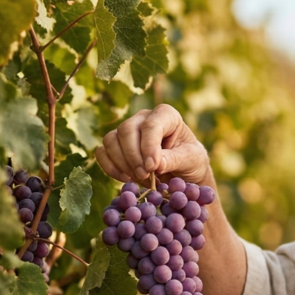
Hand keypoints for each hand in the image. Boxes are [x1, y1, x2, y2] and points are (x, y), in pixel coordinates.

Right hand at [95, 104, 210, 185]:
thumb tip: (154, 164)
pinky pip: (102, 152)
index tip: (153, 167)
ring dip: (121, 162)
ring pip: (111, 140)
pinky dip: (110, 167)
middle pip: (126, 130)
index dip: (149, 146)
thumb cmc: (191, 161)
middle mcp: (143, 118)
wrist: (183, 172)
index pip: (151, 124)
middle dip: (133, 156)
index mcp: (166, 115)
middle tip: (145, 175)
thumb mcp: (191, 159)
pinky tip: (125, 179)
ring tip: (138, 178)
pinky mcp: (116, 146)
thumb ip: (174, 159)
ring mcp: (127, 131)